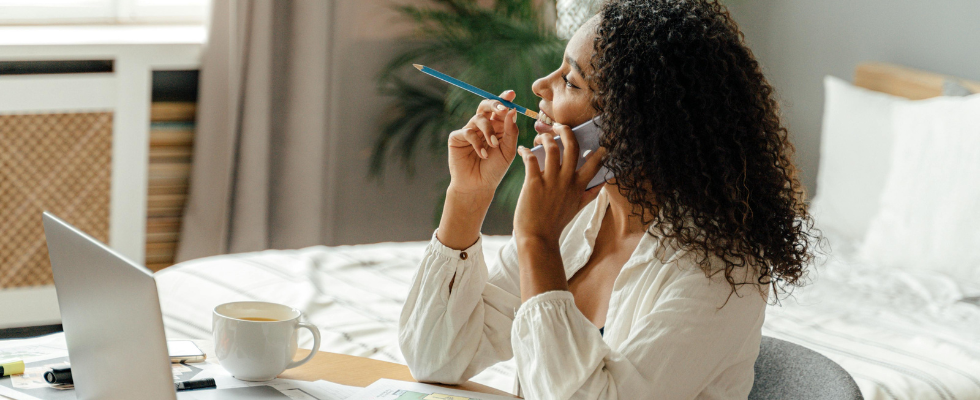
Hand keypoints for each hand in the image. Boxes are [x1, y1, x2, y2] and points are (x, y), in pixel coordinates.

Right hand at [446, 90, 520, 197]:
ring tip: (493, 145)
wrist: (478, 186)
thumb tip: (512, 110)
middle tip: (502, 109)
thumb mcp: (508, 150)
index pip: (500, 108)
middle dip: (495, 104)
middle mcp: (482, 126)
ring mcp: (469, 130)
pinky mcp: (457, 137)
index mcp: (497, 126)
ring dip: (488, 131)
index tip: (511, 94)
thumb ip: (511, 131)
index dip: (504, 99)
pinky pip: (468, 132)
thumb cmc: (495, 169)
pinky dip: (477, 142)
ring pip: (479, 118)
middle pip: (486, 105)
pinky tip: (482, 154)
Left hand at [513, 123, 606, 243]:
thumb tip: (602, 185)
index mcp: (578, 186)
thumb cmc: (555, 223)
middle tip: (560, 125)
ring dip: (546, 138)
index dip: (598, 150)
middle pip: (572, 146)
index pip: (594, 163)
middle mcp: (567, 181)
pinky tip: (523, 150)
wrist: (538, 238)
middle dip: (566, 131)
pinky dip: (526, 151)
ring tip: (541, 136)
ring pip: (552, 148)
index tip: (599, 142)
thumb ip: (589, 194)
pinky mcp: (534, 183)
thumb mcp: (577, 208)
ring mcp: (551, 181)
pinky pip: (531, 159)